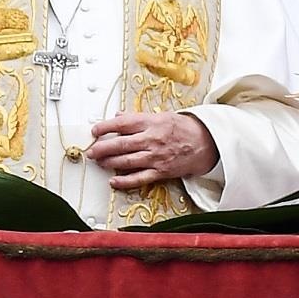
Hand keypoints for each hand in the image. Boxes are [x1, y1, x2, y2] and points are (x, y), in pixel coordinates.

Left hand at [87, 111, 216, 189]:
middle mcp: (152, 139)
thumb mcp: (162, 116)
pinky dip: (125, 181)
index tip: (95, 130)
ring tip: (98, 162)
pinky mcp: (161, 172)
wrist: (207, 143)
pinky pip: (140, 178)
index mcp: (152, 122)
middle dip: (102, 148)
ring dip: (110, 162)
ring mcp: (156, 157)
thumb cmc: (184, 128)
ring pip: (127, 161)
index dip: (106, 127)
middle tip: (91, 150)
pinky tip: (113, 181)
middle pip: (122, 144)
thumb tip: (118, 116)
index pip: (123, 124)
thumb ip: (138, 118)